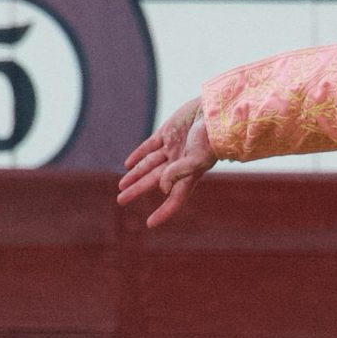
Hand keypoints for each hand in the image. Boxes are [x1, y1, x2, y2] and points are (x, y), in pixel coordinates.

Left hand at [117, 98, 217, 227]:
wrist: (215, 113)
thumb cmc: (211, 139)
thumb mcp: (197, 159)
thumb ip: (179, 173)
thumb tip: (162, 189)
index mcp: (189, 175)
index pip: (174, 198)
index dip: (163, 212)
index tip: (150, 224)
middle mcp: (179, 164)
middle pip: (154, 181)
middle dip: (137, 190)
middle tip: (121, 200)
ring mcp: (172, 149)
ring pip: (148, 165)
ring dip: (135, 175)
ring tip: (121, 186)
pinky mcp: (167, 133)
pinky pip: (149, 147)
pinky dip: (138, 155)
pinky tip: (128, 164)